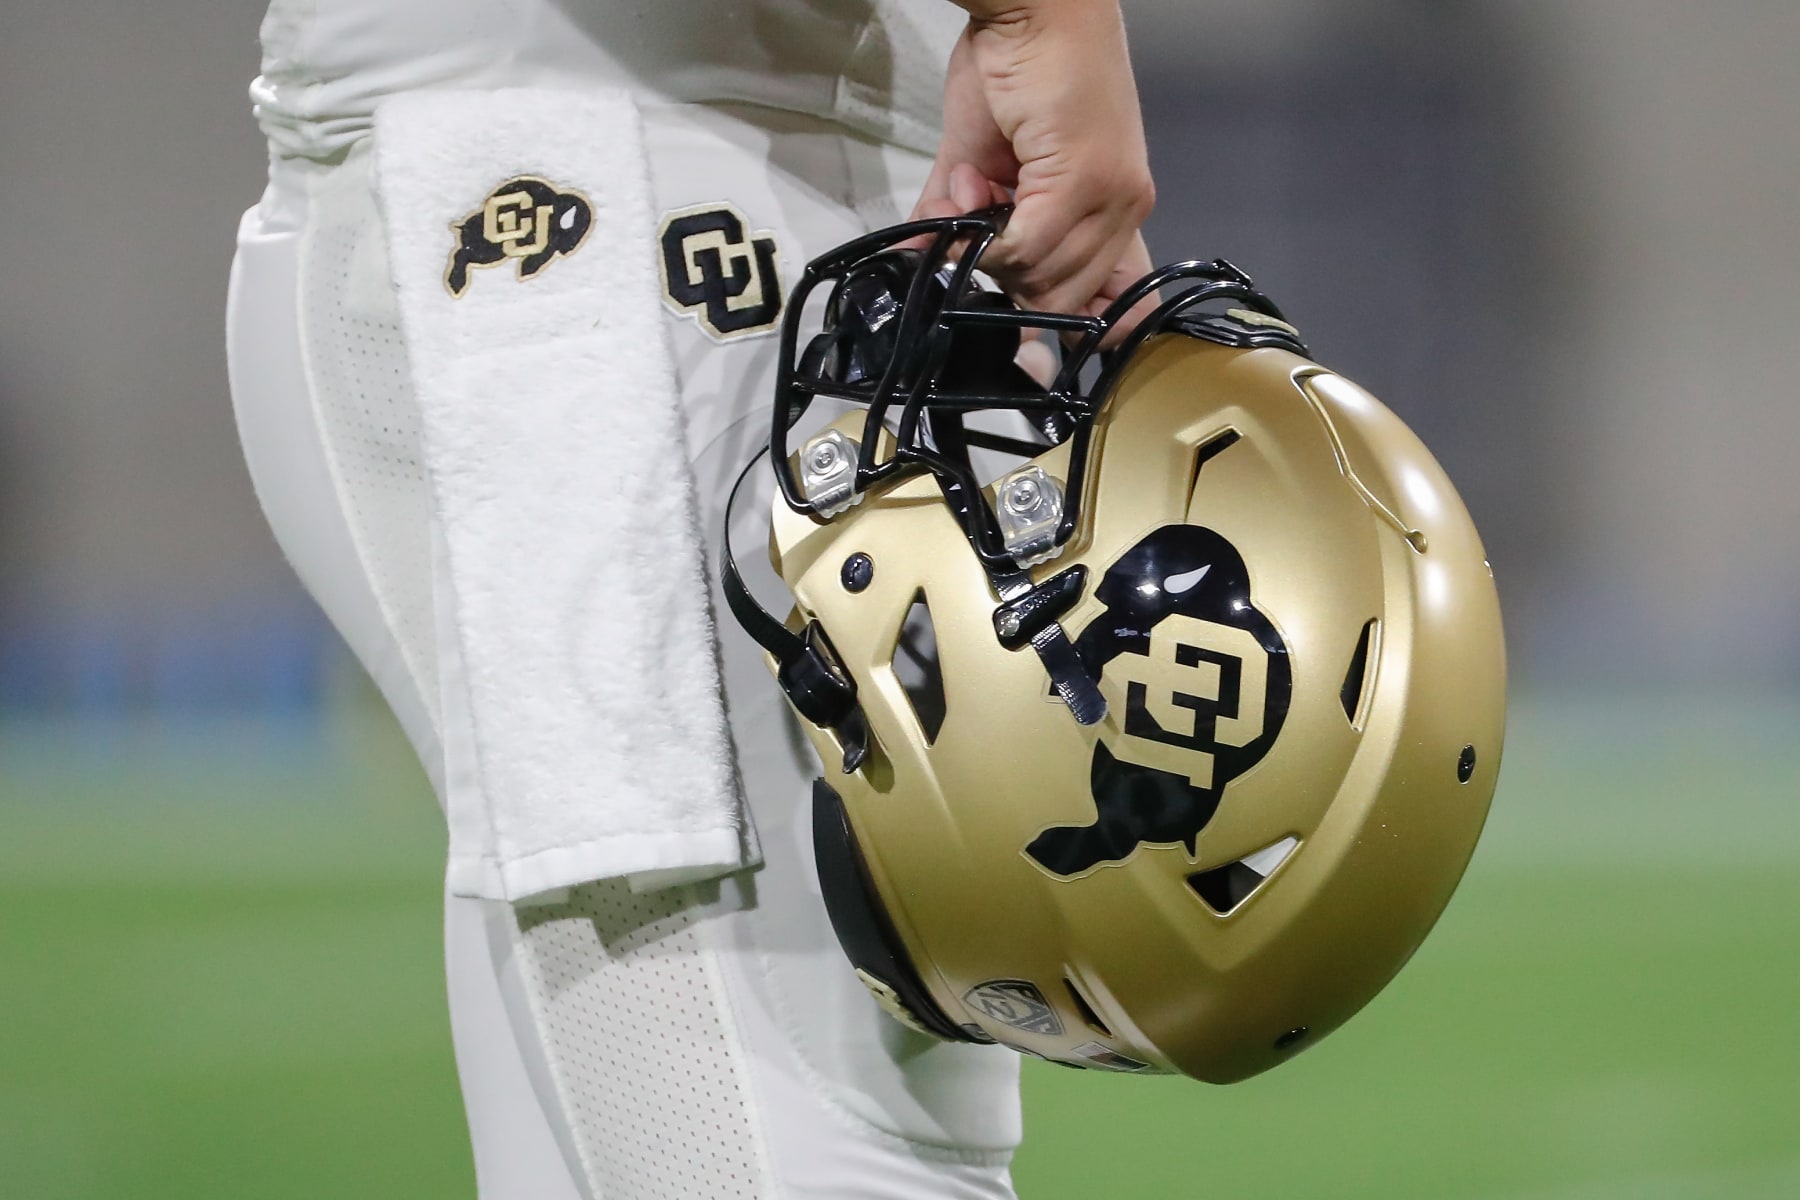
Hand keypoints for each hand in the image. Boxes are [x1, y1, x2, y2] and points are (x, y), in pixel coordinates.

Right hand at [913, 1, 1156, 330]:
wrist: (1035, 6)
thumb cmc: (1019, 71)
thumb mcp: (993, 164)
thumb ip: (967, 224)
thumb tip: (923, 271)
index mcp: (1113, 211)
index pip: (1115, 304)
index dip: (1072, 330)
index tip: (1031, 344)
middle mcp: (1125, 209)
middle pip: (1063, 300)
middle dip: (1009, 281)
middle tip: (976, 220)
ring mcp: (1110, 198)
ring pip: (1042, 280)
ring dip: (989, 248)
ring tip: (973, 187)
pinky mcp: (1084, 181)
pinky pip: (1026, 248)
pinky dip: (987, 236)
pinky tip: (974, 192)